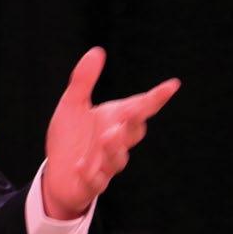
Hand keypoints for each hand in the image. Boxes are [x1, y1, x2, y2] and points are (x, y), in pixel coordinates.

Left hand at [41, 47, 179, 219]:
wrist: (60, 173)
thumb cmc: (71, 136)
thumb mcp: (72, 104)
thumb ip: (84, 80)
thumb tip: (98, 50)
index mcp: (114, 119)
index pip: (139, 107)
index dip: (156, 97)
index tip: (173, 84)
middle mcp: (115, 141)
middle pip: (133, 132)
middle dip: (134, 122)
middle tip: (132, 111)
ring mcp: (105, 164)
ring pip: (117, 158)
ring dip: (114, 148)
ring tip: (107, 136)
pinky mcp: (91, 182)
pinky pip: (94, 181)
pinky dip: (90, 174)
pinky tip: (80, 166)